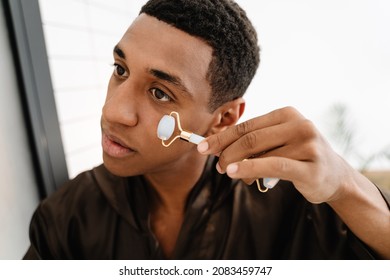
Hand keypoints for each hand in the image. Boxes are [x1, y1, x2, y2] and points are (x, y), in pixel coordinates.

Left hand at [197, 106, 354, 202]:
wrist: (334, 176)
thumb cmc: (298, 157)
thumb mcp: (278, 142)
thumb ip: (254, 141)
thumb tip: (215, 146)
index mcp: (287, 114)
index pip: (246, 125)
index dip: (221, 137)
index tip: (202, 147)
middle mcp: (299, 125)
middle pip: (250, 138)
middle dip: (225, 152)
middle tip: (217, 166)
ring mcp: (307, 145)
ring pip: (259, 153)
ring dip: (237, 166)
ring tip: (232, 174)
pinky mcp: (311, 167)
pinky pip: (273, 165)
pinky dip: (249, 168)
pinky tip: (235, 172)